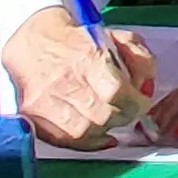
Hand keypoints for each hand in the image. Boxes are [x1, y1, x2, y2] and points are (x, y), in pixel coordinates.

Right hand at [5, 5, 158, 149]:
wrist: (31, 38)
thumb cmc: (74, 38)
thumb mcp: (115, 36)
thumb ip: (139, 59)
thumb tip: (147, 87)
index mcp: (87, 57)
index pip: (117, 92)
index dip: (136, 103)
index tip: (141, 102)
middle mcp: (65, 80)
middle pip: (103, 115)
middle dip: (123, 116)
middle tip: (126, 111)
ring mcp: (45, 100)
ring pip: (84, 131)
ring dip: (104, 129)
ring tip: (109, 118)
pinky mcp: (32, 114)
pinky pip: (63, 139)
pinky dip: (85, 141)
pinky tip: (97, 134)